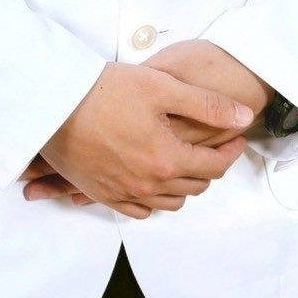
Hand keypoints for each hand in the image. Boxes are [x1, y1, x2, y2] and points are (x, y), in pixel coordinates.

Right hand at [20, 42, 271, 211]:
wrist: (53, 102)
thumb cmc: (105, 89)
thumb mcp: (162, 87)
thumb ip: (207, 105)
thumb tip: (244, 117)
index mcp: (167, 159)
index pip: (213, 166)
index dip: (231, 152)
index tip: (238, 137)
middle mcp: (148, 184)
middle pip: (193, 185)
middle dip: (211, 166)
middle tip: (216, 147)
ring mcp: (123, 192)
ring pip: (168, 202)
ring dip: (185, 185)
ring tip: (188, 163)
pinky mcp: (101, 193)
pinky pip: (138, 210)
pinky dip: (154, 200)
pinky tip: (154, 184)